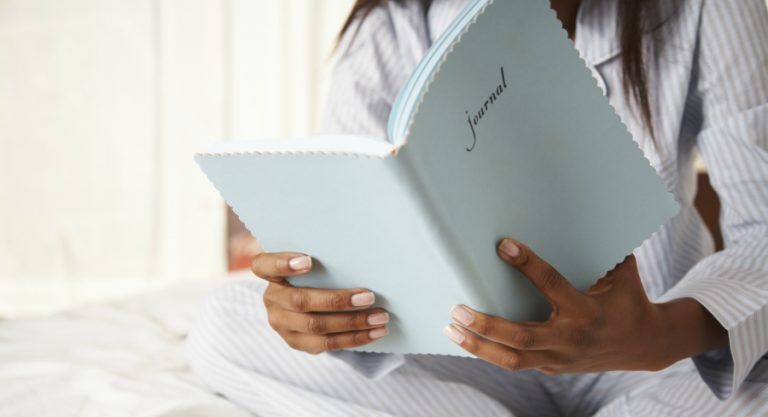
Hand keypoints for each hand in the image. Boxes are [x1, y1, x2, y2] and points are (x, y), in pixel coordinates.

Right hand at [252, 251, 388, 353]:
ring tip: (380, 318)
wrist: (311, 302)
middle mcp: (272, 299)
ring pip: (316, 326)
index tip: (309, 261)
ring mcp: (282, 324)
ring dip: (353, 323)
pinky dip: (354, 338)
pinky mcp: (296, 342)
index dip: (283, 263)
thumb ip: (326, 260)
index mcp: (272, 274)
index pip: (265, 265)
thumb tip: (362, 253)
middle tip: (370, 297)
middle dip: (338, 301)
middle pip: (301, 301)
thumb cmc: (318, 274)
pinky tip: (375, 332)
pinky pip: (326, 344)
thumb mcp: (316, 264)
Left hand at [444, 239, 727, 373]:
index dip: (528, 265)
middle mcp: (571, 339)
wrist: (645, 345)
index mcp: (587, 311)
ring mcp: (559, 359)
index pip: (552, 285)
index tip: (503, 245)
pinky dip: (489, 352)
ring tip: (450, 328)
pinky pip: (516, 362)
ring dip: (479, 346)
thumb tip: (581, 206)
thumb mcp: (622, 272)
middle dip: (487, 325)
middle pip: (522, 337)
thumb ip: (601, 248)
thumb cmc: (628, 298)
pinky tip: (465, 339)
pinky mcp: (551, 368)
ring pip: (513, 360)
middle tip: (457, 309)